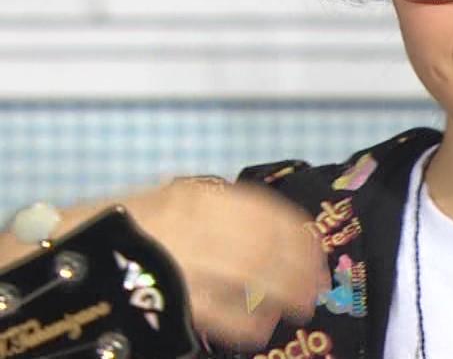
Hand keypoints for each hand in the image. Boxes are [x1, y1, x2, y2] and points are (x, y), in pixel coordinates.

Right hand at [124, 177, 330, 349]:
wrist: (63, 258)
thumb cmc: (121, 230)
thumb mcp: (170, 204)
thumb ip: (214, 213)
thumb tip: (267, 233)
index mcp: (197, 198)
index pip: (267, 213)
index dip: (298, 236)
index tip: (316, 252)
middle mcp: (195, 225)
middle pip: (267, 248)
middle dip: (299, 270)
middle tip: (316, 287)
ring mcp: (183, 262)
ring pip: (252, 279)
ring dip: (284, 295)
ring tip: (298, 307)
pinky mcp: (170, 300)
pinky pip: (222, 315)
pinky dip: (248, 323)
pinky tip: (260, 329)